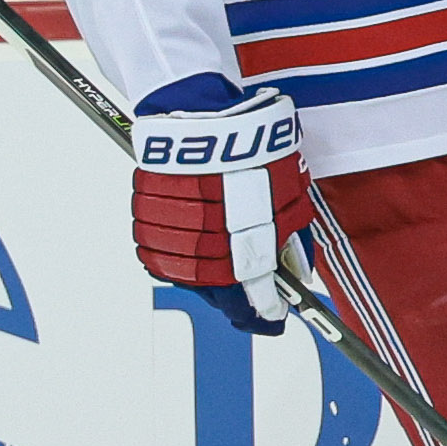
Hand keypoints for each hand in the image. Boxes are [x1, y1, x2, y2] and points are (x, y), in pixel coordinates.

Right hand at [131, 78, 309, 334]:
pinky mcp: (147, 229)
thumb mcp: (291, 203)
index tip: (275, 319)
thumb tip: (299, 274)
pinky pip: (168, 254)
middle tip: (257, 285)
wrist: (204, 126)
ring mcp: (171, 248)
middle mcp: (202, 263)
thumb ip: (294, 245)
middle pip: (220, 298)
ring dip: (212, 269)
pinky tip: (202, 231)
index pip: (252, 309)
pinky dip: (185, 250)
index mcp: (240, 263)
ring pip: (192, 277)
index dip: (266, 318)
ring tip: (228, 243)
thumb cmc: (253, 159)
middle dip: (240, 294)